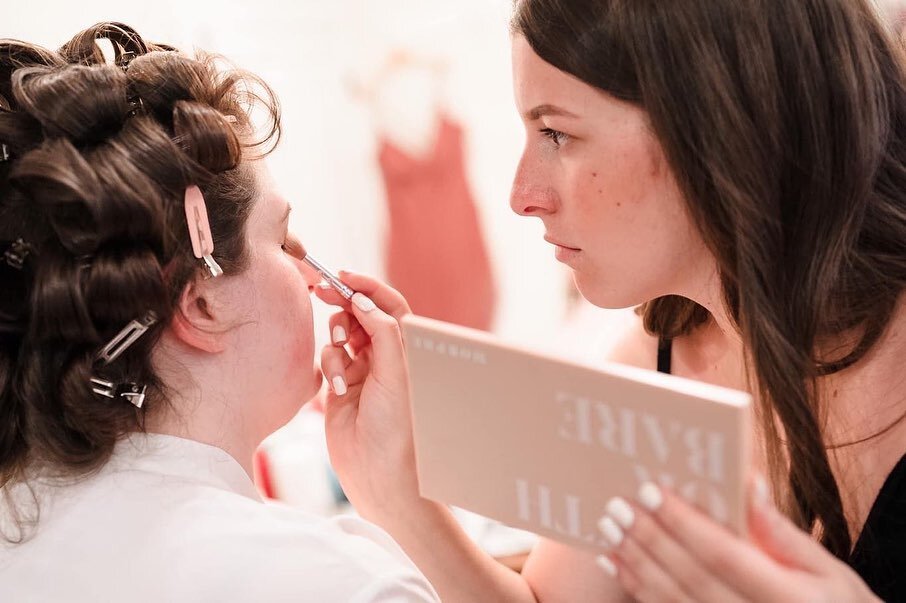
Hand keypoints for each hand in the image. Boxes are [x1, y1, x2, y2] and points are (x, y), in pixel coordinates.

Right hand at [313, 271, 421, 522]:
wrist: (379, 474)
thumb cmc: (398, 429)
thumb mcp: (394, 374)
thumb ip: (380, 332)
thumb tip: (363, 301)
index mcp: (407, 350)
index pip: (389, 306)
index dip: (368, 287)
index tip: (344, 276)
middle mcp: (386, 357)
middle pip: (361, 315)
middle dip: (343, 303)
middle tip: (322, 291)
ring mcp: (362, 372)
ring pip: (342, 335)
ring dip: (337, 339)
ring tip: (340, 354)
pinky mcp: (340, 388)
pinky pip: (329, 360)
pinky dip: (329, 367)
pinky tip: (336, 390)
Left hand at [595, 479, 880, 602]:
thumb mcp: (830, 572)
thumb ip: (782, 532)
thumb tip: (748, 482)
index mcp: (787, 599)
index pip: (723, 555)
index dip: (684, 523)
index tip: (651, 490)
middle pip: (689, 576)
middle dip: (649, 538)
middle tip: (616, 505)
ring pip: (672, 600)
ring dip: (635, 563)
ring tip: (608, 529)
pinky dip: (638, 589)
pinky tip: (616, 564)